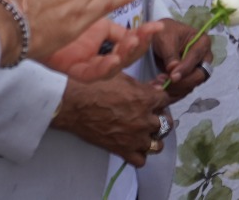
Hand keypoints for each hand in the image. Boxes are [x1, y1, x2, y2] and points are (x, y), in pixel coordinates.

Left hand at [44, 18, 162, 81]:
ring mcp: (89, 68)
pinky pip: (94, 74)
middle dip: (139, 46)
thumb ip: (117, 29)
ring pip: (113, 67)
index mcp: (107, 48)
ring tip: (134, 42)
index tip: (158, 26)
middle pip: (126, 57)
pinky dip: (106, 67)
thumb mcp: (99, 24)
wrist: (37, 27)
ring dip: (126, 55)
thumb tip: (137, 29)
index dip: (145, 36)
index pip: (131, 44)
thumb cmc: (67, 25)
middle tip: (147, 34)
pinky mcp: (76, 73)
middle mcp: (101, 60)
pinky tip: (114, 58)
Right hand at [54, 73, 172, 166]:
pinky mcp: (122, 150)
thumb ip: (142, 85)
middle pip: (166, 124)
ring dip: (152, 138)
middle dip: (158, 118)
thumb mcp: (121, 77)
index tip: (152, 99)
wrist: (73, 104)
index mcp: (146, 99)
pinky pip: (141, 160)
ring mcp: (134, 138)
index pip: (165, 100)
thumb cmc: (94, 86)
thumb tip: (156, 88)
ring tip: (143, 133)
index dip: (159, 99)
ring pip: (157, 145)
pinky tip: (132, 145)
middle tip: (148, 115)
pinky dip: (138, 155)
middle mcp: (144, 120)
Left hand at [150, 17, 210, 99]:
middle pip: (200, 74)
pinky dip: (176, 89)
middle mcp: (205, 56)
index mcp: (203, 41)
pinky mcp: (191, 77)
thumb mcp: (165, 39)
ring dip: (179, 87)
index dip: (185, 68)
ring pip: (194, 83)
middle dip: (184, 81)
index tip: (173, 77)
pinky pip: (187, 86)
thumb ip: (170, 54)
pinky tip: (164, 87)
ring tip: (162, 84)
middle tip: (168, 84)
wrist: (159, 37)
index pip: (196, 57)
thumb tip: (173, 70)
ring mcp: (199, 68)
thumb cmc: (164, 32)